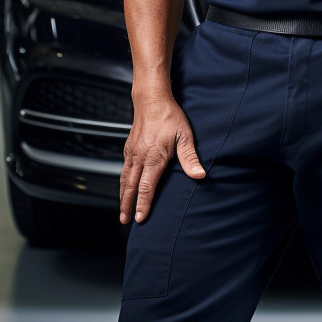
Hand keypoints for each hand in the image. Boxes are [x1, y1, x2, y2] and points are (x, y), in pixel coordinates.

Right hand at [120, 94, 203, 223]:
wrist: (152, 99)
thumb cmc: (170, 116)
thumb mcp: (185, 135)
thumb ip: (190, 157)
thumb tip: (200, 175)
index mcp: (154, 156)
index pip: (147, 186)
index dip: (143, 204)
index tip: (140, 218)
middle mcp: (140, 156)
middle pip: (131, 187)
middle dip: (128, 205)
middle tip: (126, 222)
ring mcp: (132, 153)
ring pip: (124, 180)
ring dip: (123, 197)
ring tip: (123, 211)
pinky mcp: (128, 149)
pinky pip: (123, 170)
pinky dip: (122, 184)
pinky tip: (124, 189)